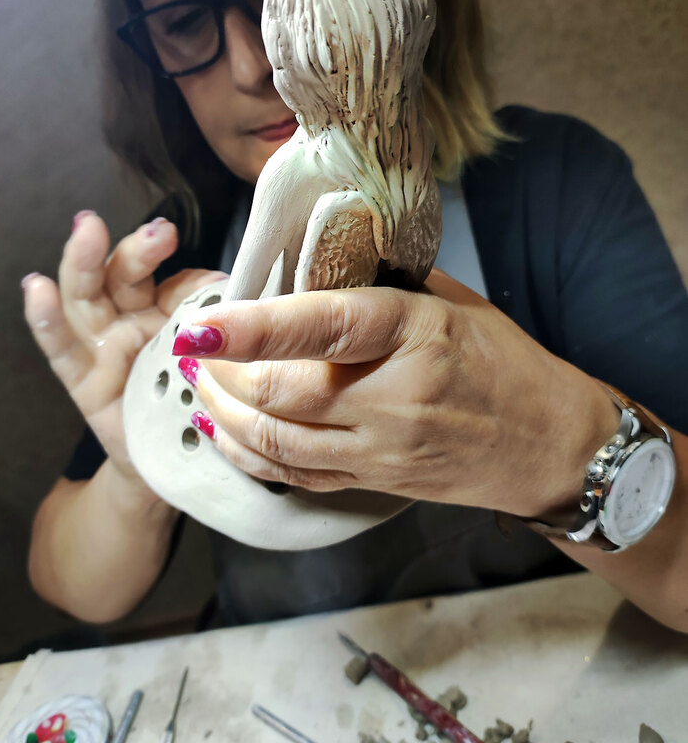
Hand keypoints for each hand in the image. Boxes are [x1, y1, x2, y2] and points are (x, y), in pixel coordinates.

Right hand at [24, 210, 225, 484]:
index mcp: (171, 312)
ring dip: (87, 262)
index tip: (217, 276)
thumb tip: (233, 295)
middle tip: (161, 233)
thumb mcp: (220, 366)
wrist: (179, 462)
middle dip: (140, 250)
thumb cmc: (202, 404)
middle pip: (127, 276)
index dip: (192, 277)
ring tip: (89, 230)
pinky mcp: (82, 379)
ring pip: (89, 297)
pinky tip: (37, 290)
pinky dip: (46, 319)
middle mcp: (135, 321)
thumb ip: (223, 331)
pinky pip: (61, 348)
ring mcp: (104, 346)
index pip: (175, 281)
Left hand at [172, 268, 618, 516]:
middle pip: (284, 395)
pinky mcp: (374, 482)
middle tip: (193, 347)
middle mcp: (396, 399)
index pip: (324, 330)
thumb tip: (314, 260)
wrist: (548, 445)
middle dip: (223, 372)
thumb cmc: (505, 363)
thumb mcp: (455, 303)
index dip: (254, 328)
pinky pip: (295, 476)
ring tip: (196, 383)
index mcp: (417, 335)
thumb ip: (383, 282)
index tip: (201, 323)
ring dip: (224, 413)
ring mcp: (383, 451)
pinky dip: (249, 454)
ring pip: (279, 443)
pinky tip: (224, 430)